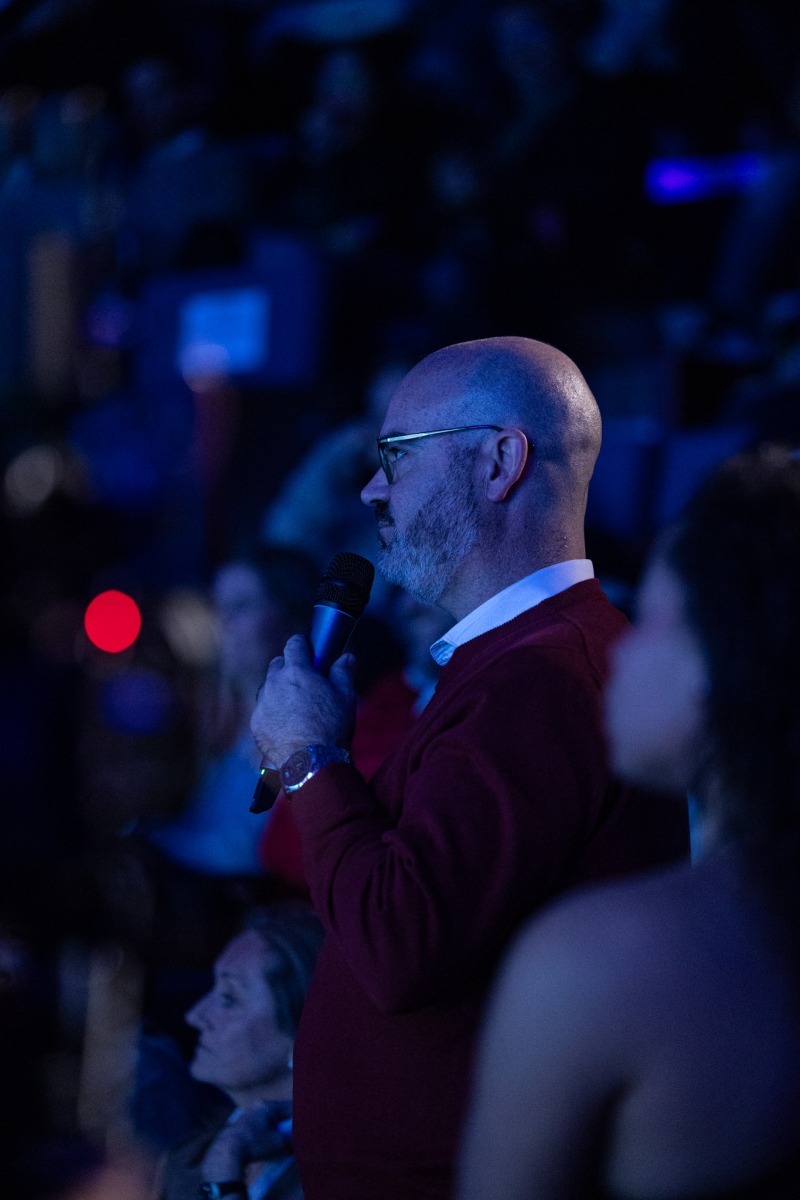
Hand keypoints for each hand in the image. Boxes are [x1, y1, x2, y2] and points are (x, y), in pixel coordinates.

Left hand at [201, 1099, 292, 1178]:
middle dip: (286, 1125)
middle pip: (278, 1114)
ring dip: (276, 1132)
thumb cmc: (255, 1143)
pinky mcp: (240, 1129)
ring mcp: (247, 1117)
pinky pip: (259, 1130)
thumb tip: (298, 1143)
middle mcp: (256, 1107)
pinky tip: (268, 1146)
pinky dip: (266, 1136)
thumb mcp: (279, 1144)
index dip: (299, 1116)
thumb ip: (291, 1141)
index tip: (306, 1124)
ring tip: (282, 1142)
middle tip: (295, 1135)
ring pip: (268, 1123)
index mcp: (267, 1106)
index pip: (289, 1107)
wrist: (227, 1153)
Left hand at [250, 634, 355, 768]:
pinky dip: (272, 711)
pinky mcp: (256, 722)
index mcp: (297, 672)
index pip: (294, 644)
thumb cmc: (330, 728)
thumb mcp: (345, 697)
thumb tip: (346, 657)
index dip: (302, 644)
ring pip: (268, 687)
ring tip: (295, 705)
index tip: (308, 648)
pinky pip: (263, 709)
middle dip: (289, 666)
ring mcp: (262, 703)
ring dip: (279, 689)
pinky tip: (287, 723)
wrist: (310, 762)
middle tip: (304, 680)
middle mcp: (275, 683)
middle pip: (277, 664)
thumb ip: (343, 672)